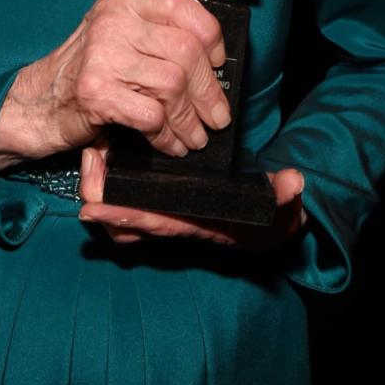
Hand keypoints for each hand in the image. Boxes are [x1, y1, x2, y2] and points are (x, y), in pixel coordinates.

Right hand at [0, 0, 228, 168]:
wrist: (34, 104)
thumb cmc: (84, 76)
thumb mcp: (118, 41)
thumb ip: (156, 40)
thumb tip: (213, 66)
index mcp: (122, 5)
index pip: (179, 5)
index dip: (209, 35)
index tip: (217, 62)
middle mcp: (112, 23)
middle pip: (185, 51)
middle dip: (209, 91)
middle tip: (215, 117)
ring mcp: (101, 56)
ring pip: (173, 85)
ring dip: (189, 120)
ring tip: (192, 136)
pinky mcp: (96, 92)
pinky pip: (151, 115)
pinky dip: (166, 136)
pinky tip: (167, 144)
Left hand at [78, 141, 306, 249]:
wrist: (271, 228)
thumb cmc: (270, 218)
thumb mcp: (282, 208)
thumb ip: (286, 196)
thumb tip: (293, 183)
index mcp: (197, 225)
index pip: (155, 223)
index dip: (124, 217)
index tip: (94, 207)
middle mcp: (175, 225)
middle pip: (123, 225)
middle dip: (99, 197)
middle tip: (90, 161)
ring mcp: (165, 217)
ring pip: (118, 219)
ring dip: (101, 191)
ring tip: (93, 156)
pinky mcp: (161, 206)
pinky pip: (126, 206)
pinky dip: (110, 190)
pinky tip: (106, 159)